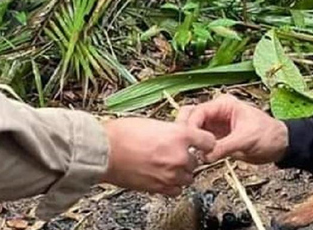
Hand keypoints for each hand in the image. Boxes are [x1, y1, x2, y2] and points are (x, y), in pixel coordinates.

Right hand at [100, 118, 214, 195]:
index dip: (204, 142)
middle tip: (174, 152)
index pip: (208, 141)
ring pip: (188, 177)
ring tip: (167, 165)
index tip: (200, 143)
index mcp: (180, 135)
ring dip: (181, 172)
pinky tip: (163, 176)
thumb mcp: (153, 122)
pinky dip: (172, 185)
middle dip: (187, 157)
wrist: (104, 150)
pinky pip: (176, 190)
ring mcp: (170, 174)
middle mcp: (179, 156)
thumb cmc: (122, 133)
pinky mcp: (159, 188)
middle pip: (197, 161)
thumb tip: (179, 132)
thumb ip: (171, 130)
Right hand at [176, 94, 288, 163]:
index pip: (199, 111)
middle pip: (192, 119)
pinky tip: (194, 157)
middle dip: (186, 132)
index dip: (191, 125)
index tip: (188, 140)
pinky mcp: (216, 138)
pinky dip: (197, 148)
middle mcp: (216, 113)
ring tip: (188, 154)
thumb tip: (205, 156)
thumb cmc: (268, 135)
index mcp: (223, 105)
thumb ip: (224, 146)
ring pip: (194, 131)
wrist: (279, 146)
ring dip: (190, 141)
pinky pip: (202, 142)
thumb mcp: (246, 139)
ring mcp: (215, 126)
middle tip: (183, 146)